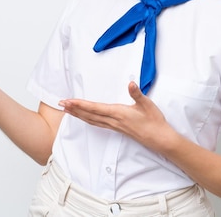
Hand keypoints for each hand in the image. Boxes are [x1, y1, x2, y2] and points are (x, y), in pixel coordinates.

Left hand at [58, 82, 173, 150]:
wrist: (159, 139)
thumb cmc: (154, 121)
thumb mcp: (147, 104)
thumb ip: (137, 93)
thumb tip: (131, 83)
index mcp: (118, 113)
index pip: (94, 108)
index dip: (80, 104)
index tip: (68, 101)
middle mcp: (113, 120)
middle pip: (89, 115)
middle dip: (74, 109)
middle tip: (61, 103)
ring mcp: (114, 126)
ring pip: (91, 120)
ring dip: (78, 115)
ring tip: (67, 110)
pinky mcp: (117, 128)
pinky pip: (97, 124)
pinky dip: (88, 119)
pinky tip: (85, 118)